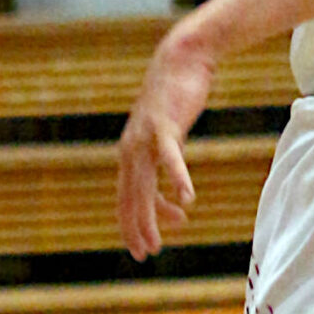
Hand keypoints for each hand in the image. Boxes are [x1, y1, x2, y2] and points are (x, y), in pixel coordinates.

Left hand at [116, 27, 217, 257]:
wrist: (180, 60)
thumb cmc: (176, 101)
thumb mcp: (169, 139)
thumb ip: (168, 166)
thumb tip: (178, 197)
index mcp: (130, 154)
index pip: (126, 198)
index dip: (132, 225)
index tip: (145, 247)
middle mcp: (132, 149)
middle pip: (130, 198)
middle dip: (136, 229)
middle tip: (145, 254)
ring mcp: (146, 138)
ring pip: (144, 185)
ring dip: (151, 215)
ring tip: (159, 239)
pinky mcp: (165, 125)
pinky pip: (170, 158)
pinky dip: (177, 178)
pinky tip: (186, 199)